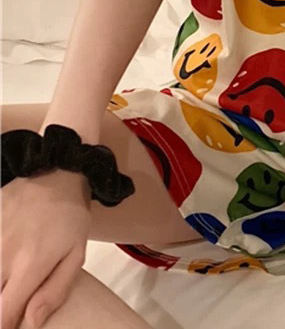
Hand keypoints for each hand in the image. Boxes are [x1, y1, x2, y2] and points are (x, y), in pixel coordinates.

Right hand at [1, 169, 91, 328]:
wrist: (52, 172)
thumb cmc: (69, 215)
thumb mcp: (76, 252)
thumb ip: (55, 290)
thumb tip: (31, 324)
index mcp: (28, 268)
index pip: (1, 318)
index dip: (6, 326)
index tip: (14, 322)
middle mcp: (1, 259)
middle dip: (0, 305)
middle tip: (15, 296)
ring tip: (11, 277)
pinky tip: (6, 256)